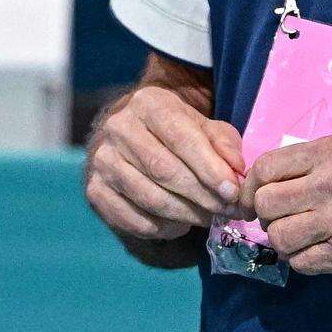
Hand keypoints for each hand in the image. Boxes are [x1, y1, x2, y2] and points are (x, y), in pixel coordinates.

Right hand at [85, 80, 241, 247]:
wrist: (134, 135)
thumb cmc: (178, 132)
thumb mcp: (205, 127)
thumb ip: (224, 144)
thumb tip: (236, 169)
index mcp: (149, 103)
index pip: (182, 139)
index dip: (209, 169)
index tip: (232, 192)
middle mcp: (118, 128)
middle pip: (164, 170)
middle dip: (201, 196)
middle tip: (227, 211)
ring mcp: (102, 160)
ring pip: (148, 197)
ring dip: (185, 214)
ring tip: (209, 218)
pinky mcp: (94, 189)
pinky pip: (131, 218)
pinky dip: (161, 228)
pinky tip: (181, 225)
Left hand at [242, 136, 331, 278]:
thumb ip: (321, 164)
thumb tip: (280, 182)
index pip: (265, 167)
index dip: (254, 188)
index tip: (260, 200)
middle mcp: (331, 181)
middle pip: (266, 204)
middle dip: (270, 217)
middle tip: (288, 222)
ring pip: (279, 238)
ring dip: (288, 243)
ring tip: (308, 241)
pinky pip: (302, 263)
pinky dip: (307, 262)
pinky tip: (324, 254)